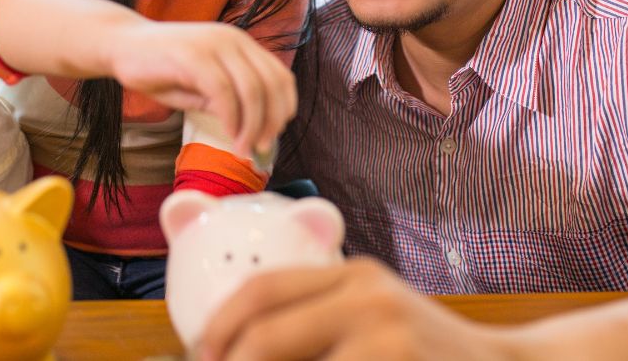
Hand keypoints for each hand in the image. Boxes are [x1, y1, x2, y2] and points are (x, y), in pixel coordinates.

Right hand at [107, 21, 295, 156]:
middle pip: (272, 84)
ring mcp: (214, 44)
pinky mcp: (193, 55)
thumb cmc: (160, 68)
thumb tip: (255, 128)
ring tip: (244, 148)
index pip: (280, 76)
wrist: (120, 44)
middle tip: (261, 148)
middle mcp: (233, 39)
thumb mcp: (201, 86)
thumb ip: (228, 100)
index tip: (273, 135)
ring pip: (252, 88)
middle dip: (272, 122)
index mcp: (240, 44)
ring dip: (253, 125)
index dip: (284, 108)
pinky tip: (227, 134)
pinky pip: (224, 91)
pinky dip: (231, 118)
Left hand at [200, 259, 523, 360]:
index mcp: (354, 276)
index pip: (263, 291)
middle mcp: (368, 296)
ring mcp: (387, 335)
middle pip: (265, 335)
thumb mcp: (375, 318)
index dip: (218, 326)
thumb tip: (237, 349)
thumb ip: (321, 319)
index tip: (200, 352)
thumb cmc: (426, 353)